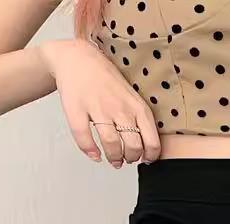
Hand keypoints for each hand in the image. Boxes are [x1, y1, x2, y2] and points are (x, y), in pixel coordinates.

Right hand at [38, 38, 160, 168]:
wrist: (78, 58)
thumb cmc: (107, 81)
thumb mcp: (133, 97)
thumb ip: (140, 119)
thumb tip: (148, 147)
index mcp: (137, 106)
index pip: (151, 140)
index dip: (150, 156)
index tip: (146, 159)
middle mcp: (120, 108)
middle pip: (133, 146)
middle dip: (131, 158)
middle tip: (127, 159)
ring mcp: (98, 108)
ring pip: (112, 144)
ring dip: (114, 158)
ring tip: (114, 160)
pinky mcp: (77, 110)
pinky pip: (85, 138)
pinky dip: (91, 151)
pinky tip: (95, 154)